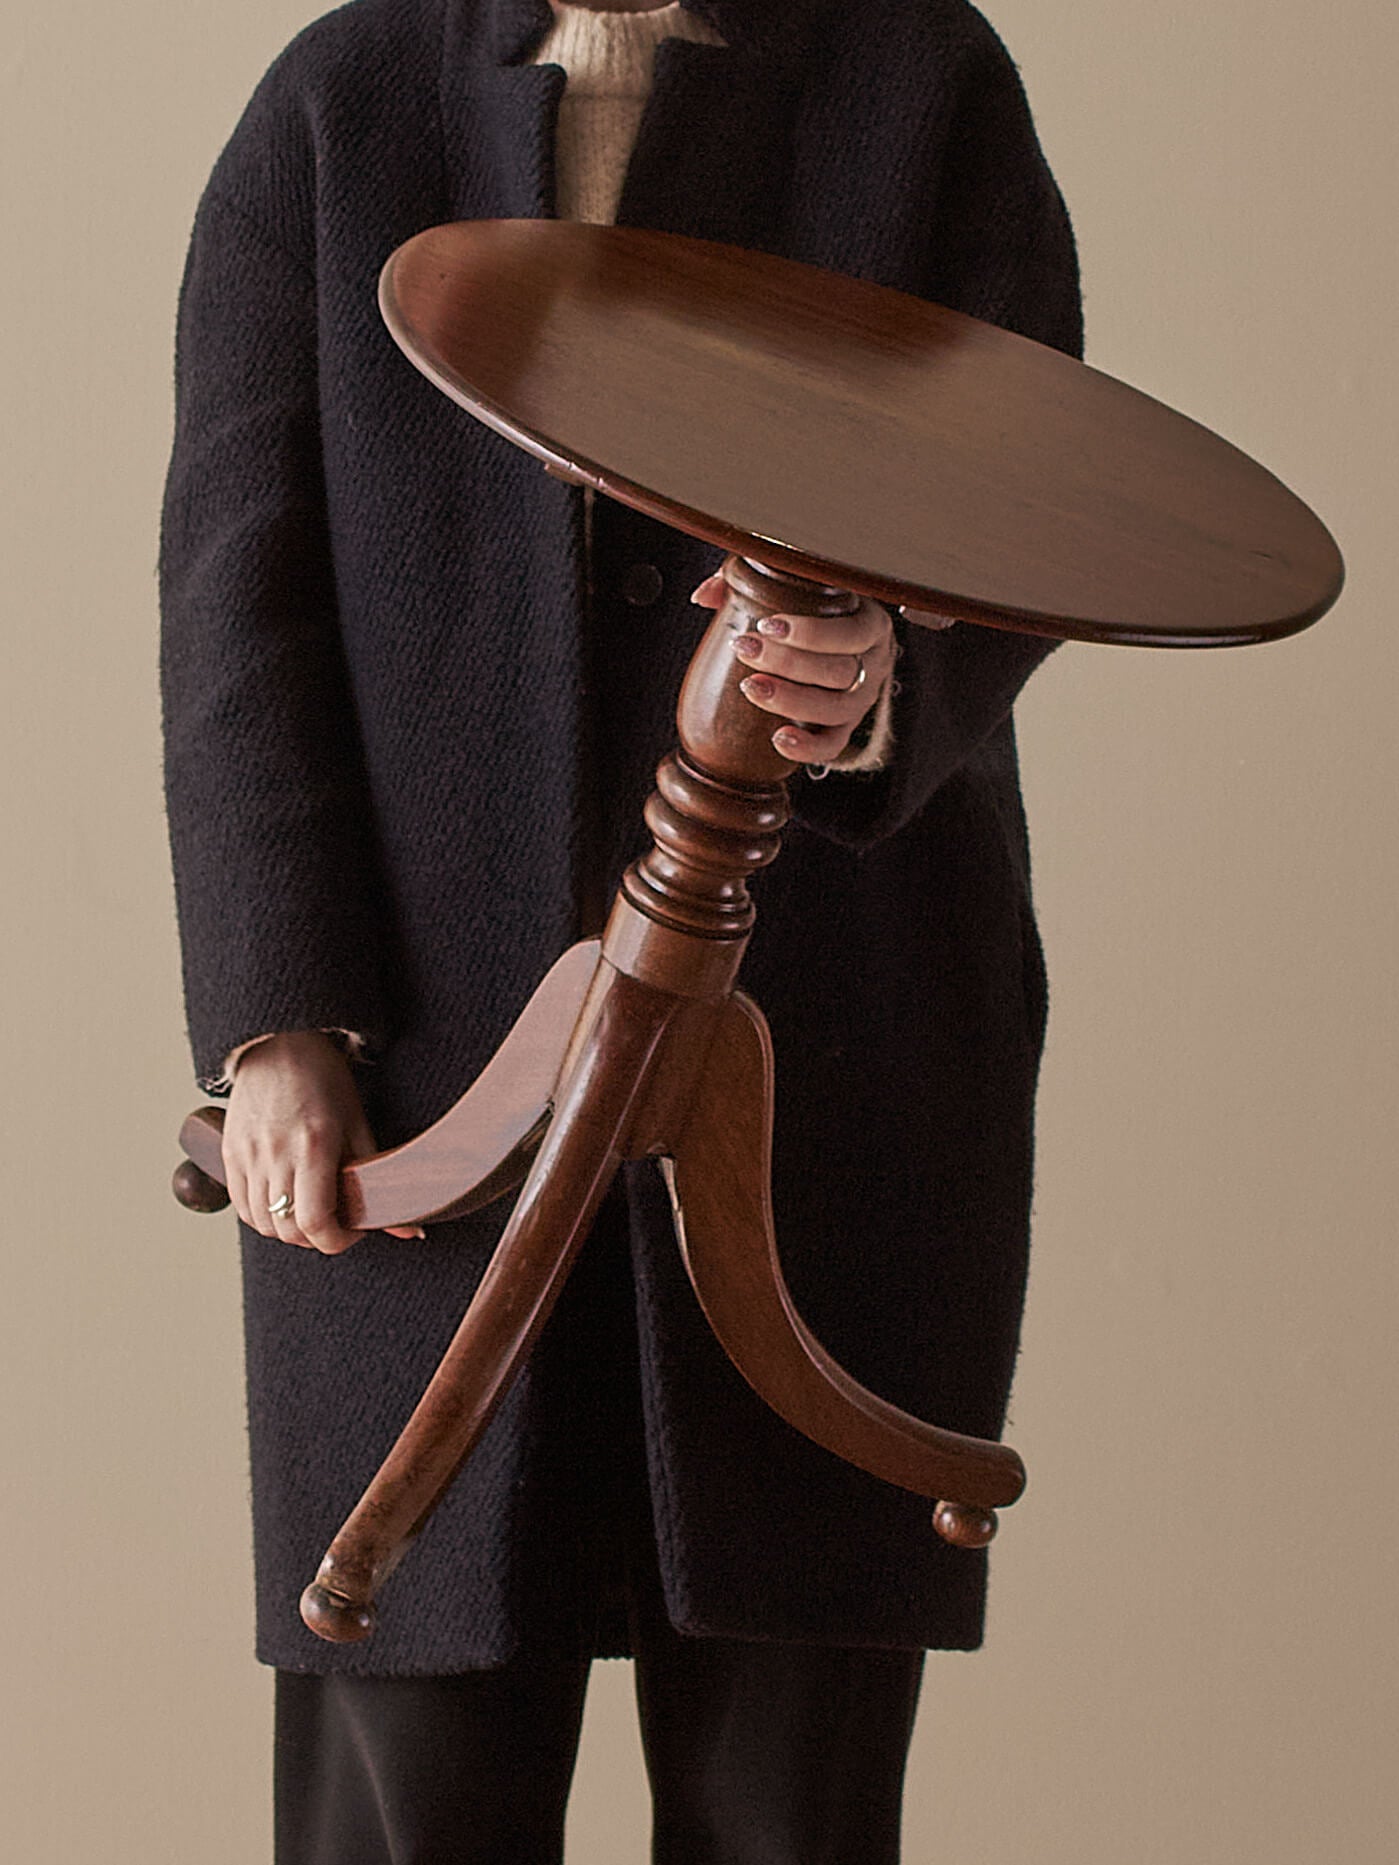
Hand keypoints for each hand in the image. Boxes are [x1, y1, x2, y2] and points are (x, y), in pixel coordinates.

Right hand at [223, 1031, 422, 1253]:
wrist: (280, 1044)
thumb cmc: (324, 1080)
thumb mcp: (358, 1125)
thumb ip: (377, 1179)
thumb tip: (409, 1230)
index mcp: (313, 1147)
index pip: (314, 1224)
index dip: (338, 1241)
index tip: (354, 1231)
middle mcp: (276, 1155)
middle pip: (288, 1231)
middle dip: (317, 1238)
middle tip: (336, 1222)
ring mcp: (248, 1155)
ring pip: (262, 1224)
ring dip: (289, 1230)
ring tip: (311, 1210)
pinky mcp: (229, 1154)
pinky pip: (242, 1207)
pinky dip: (263, 1217)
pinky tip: (283, 1202)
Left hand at [691, 573, 898, 764]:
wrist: (838, 645)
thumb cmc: (816, 610)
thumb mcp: (795, 585)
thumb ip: (752, 579)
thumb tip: (703, 596)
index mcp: (870, 625)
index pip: (849, 632)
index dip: (810, 632)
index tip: (768, 624)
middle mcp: (873, 665)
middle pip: (839, 671)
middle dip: (788, 662)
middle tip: (746, 649)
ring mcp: (862, 700)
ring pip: (835, 708)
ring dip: (791, 700)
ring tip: (751, 687)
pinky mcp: (847, 728)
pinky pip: (833, 745)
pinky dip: (808, 747)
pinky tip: (779, 738)